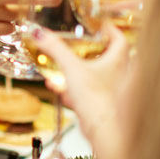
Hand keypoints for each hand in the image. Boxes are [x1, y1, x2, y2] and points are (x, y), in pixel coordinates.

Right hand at [29, 22, 131, 158]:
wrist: (104, 131)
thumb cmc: (98, 100)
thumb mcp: (71, 68)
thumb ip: (55, 49)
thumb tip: (39, 34)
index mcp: (118, 60)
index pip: (119, 38)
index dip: (109, 30)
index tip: (99, 26)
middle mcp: (120, 75)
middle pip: (109, 57)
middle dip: (92, 52)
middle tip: (80, 46)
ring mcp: (113, 91)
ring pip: (97, 77)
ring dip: (79, 73)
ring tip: (62, 72)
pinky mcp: (104, 106)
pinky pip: (90, 94)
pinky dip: (76, 91)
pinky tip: (63, 93)